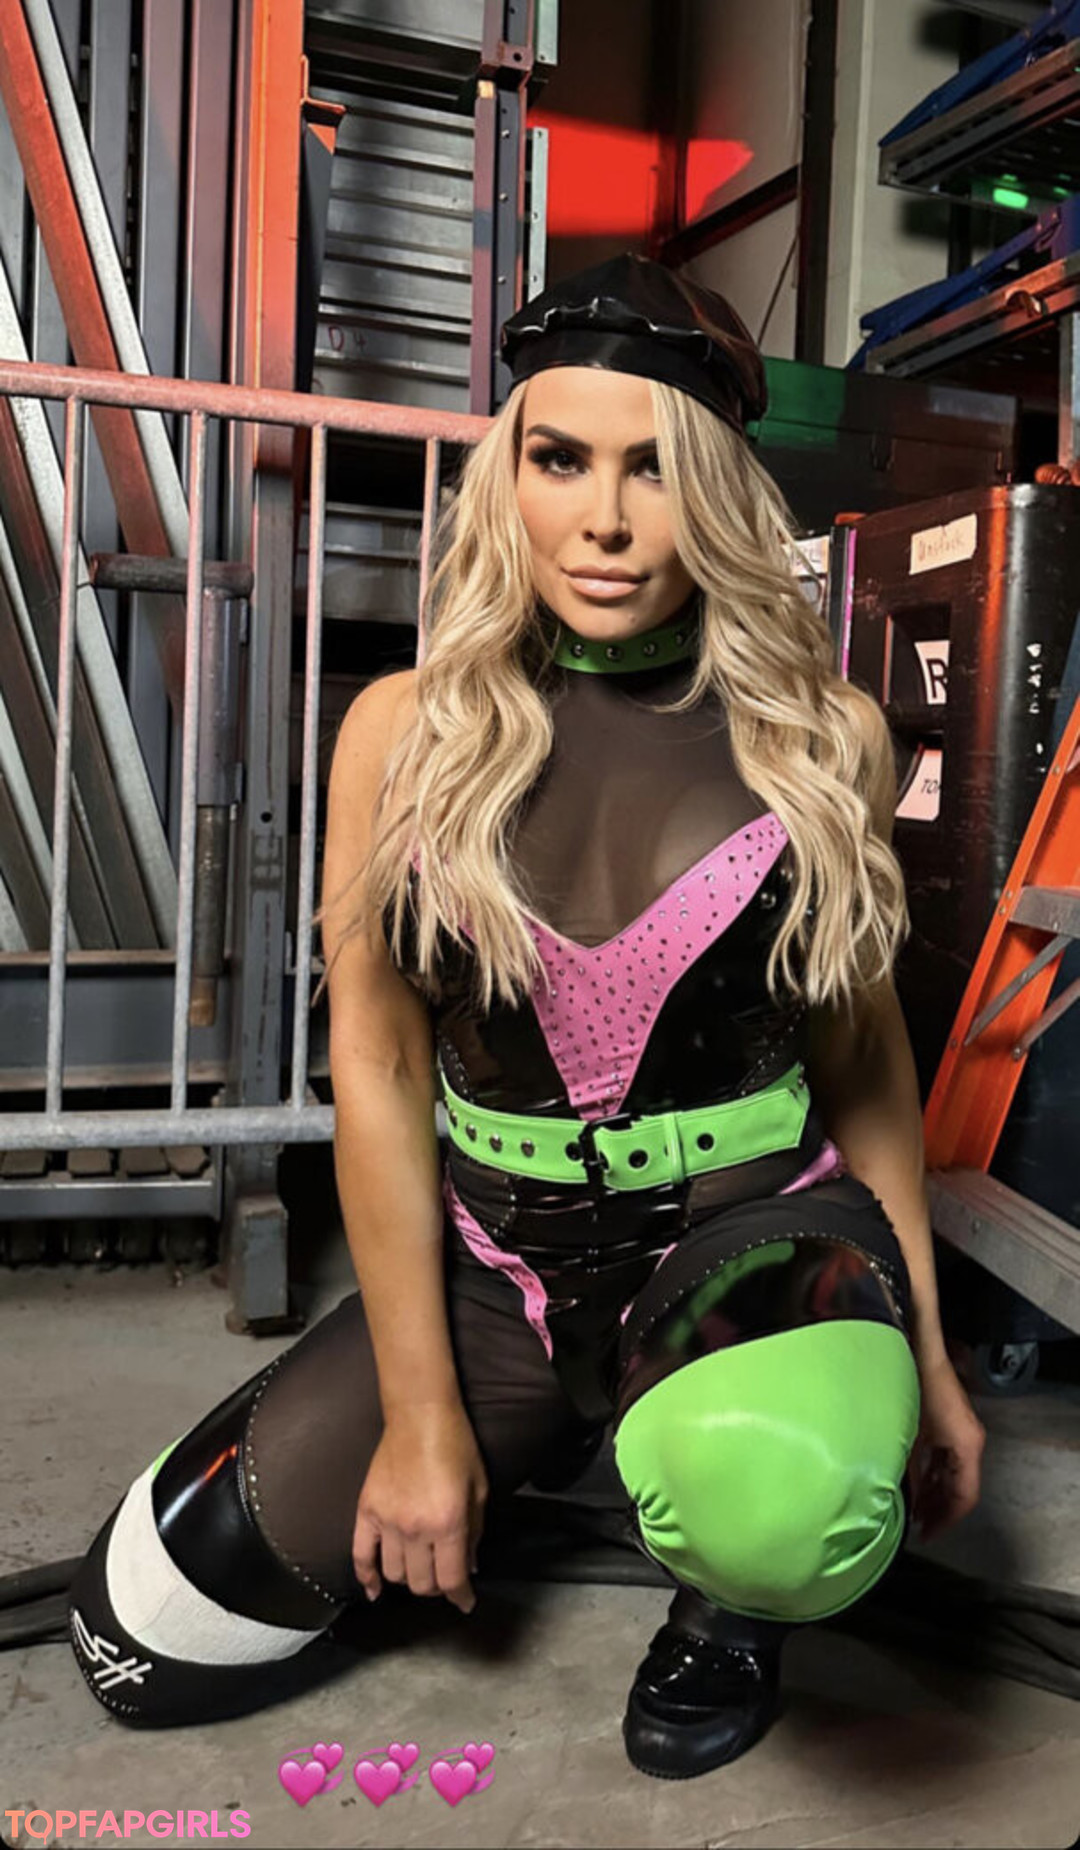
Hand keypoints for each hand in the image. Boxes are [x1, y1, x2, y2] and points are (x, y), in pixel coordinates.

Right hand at [353, 1401, 488, 1613]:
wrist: (420, 1415)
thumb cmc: (455, 1445)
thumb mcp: (479, 1489)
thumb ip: (475, 1532)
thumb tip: (469, 1565)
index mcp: (447, 1523)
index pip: (451, 1579)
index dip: (461, 1596)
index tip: (466, 1602)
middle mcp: (415, 1527)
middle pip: (422, 1583)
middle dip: (437, 1588)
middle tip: (445, 1579)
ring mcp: (387, 1521)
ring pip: (394, 1574)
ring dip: (409, 1580)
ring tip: (419, 1570)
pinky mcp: (367, 1510)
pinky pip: (361, 1555)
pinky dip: (366, 1578)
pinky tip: (375, 1590)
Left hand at [906, 1351, 985, 1544]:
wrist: (917, 1348)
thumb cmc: (913, 1388)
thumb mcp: (908, 1436)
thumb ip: (908, 1471)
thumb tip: (903, 1502)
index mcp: (967, 1445)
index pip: (965, 1496)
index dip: (946, 1519)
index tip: (927, 1534)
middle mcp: (970, 1440)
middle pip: (960, 1486)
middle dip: (939, 1508)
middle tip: (917, 1527)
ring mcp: (962, 1430)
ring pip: (952, 1472)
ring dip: (934, 1491)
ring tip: (913, 1509)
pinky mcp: (949, 1422)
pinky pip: (945, 1457)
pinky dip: (932, 1472)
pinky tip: (913, 1481)